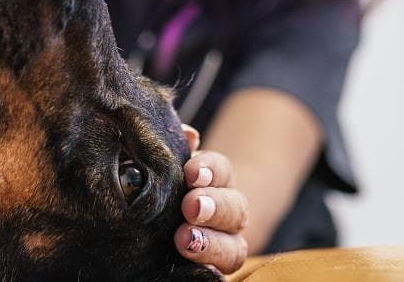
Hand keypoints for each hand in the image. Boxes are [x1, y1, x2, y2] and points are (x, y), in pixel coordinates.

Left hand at [175, 125, 248, 273]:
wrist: (177, 222)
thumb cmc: (169, 185)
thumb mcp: (171, 163)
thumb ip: (177, 148)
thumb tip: (188, 135)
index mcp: (217, 181)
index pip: (222, 170)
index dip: (210, 169)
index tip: (191, 171)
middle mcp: (229, 213)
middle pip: (235, 208)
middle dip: (214, 206)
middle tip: (190, 206)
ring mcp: (226, 245)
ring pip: (233, 248)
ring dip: (210, 243)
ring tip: (183, 239)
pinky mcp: (214, 269)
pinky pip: (218, 274)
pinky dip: (209, 270)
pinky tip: (191, 268)